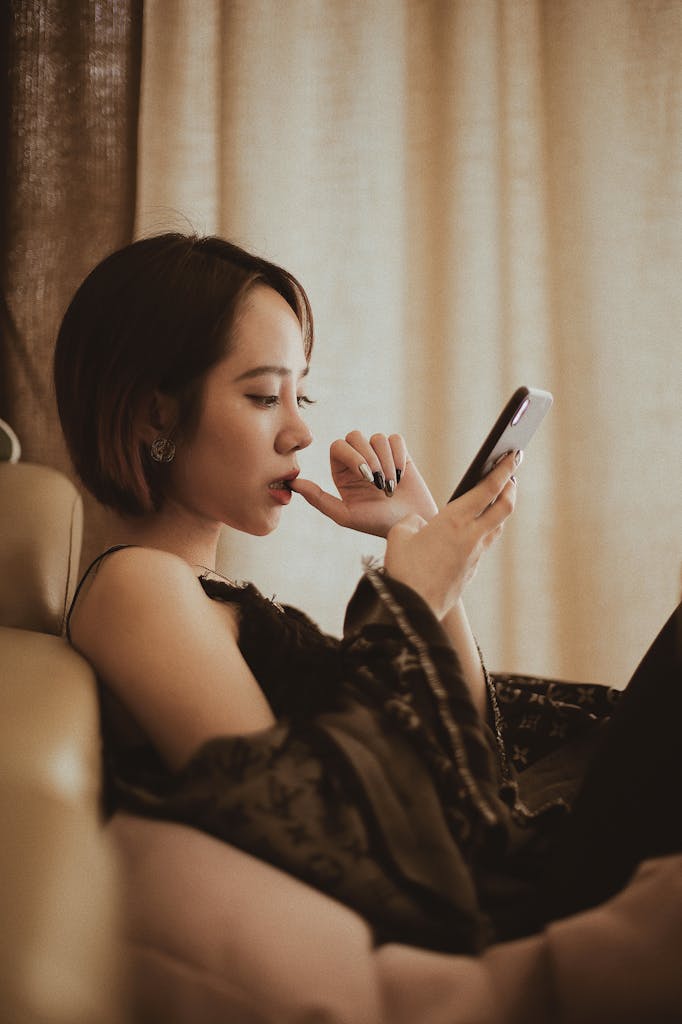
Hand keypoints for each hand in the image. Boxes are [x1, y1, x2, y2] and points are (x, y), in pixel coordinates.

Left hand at [291, 431, 438, 537]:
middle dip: (369, 457)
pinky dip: (399, 457)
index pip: (338, 446)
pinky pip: (395, 439)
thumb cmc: (377, 523)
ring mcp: (379, 454)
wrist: (410, 525)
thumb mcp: (345, 515)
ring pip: (377, 438)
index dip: (352, 455)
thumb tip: (292, 483)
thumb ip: (318, 499)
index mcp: (341, 472)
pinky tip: (401, 476)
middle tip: (379, 482)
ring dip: (386, 463)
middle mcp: (358, 460)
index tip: (366, 476)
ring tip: (391, 486)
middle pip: (355, 436)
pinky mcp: (399, 453)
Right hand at [383, 451, 519, 617]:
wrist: (413, 610)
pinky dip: (485, 529)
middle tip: (512, 474)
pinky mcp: (471, 570)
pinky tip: (475, 528)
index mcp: (455, 521)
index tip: (514, 454)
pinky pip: (484, 543)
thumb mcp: (399, 535)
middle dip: (511, 487)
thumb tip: (422, 526)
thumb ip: (414, 522)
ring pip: (497, 526)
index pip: (489, 488)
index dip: (504, 469)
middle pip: (505, 506)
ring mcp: (475, 555)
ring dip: (500, 509)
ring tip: (496, 498)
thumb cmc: (403, 570)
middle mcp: (472, 536)